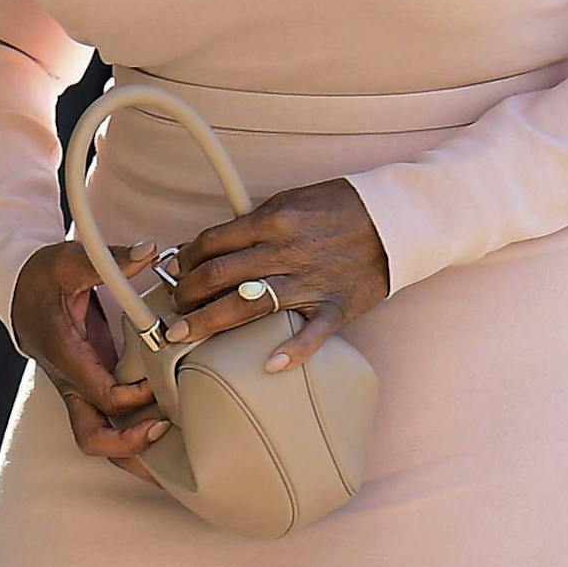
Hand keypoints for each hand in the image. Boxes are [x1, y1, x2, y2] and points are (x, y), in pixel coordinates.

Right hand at [10, 238, 169, 483]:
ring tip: (174, 465)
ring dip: (132, 455)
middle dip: (129, 447)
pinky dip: (132, 439)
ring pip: (100, 440)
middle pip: (92, 437)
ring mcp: (79, 390)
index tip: (159, 378)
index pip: (101, 394)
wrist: (19, 291)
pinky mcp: (89, 388)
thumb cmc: (44, 277)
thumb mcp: (71, 259)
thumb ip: (110, 259)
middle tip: (166, 432)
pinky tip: (163, 441)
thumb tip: (149, 252)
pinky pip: (108, 425)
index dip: (133, 396)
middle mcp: (71, 382)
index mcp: (66, 356)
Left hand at [166, 179, 388, 373]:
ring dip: (209, 322)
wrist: (394, 219)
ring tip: (184, 335)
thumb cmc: (339, 207)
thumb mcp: (291, 201)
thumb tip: (213, 245)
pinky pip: (311, 334)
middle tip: (173, 308)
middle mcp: (284, 251)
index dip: (185, 260)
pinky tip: (267, 365)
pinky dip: (290, 351)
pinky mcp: (335, 306)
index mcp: (272, 221)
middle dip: (186, 294)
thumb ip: (254, 223)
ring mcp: (310, 281)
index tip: (176, 272)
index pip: (212, 242)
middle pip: (219, 275)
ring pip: (247, 306)